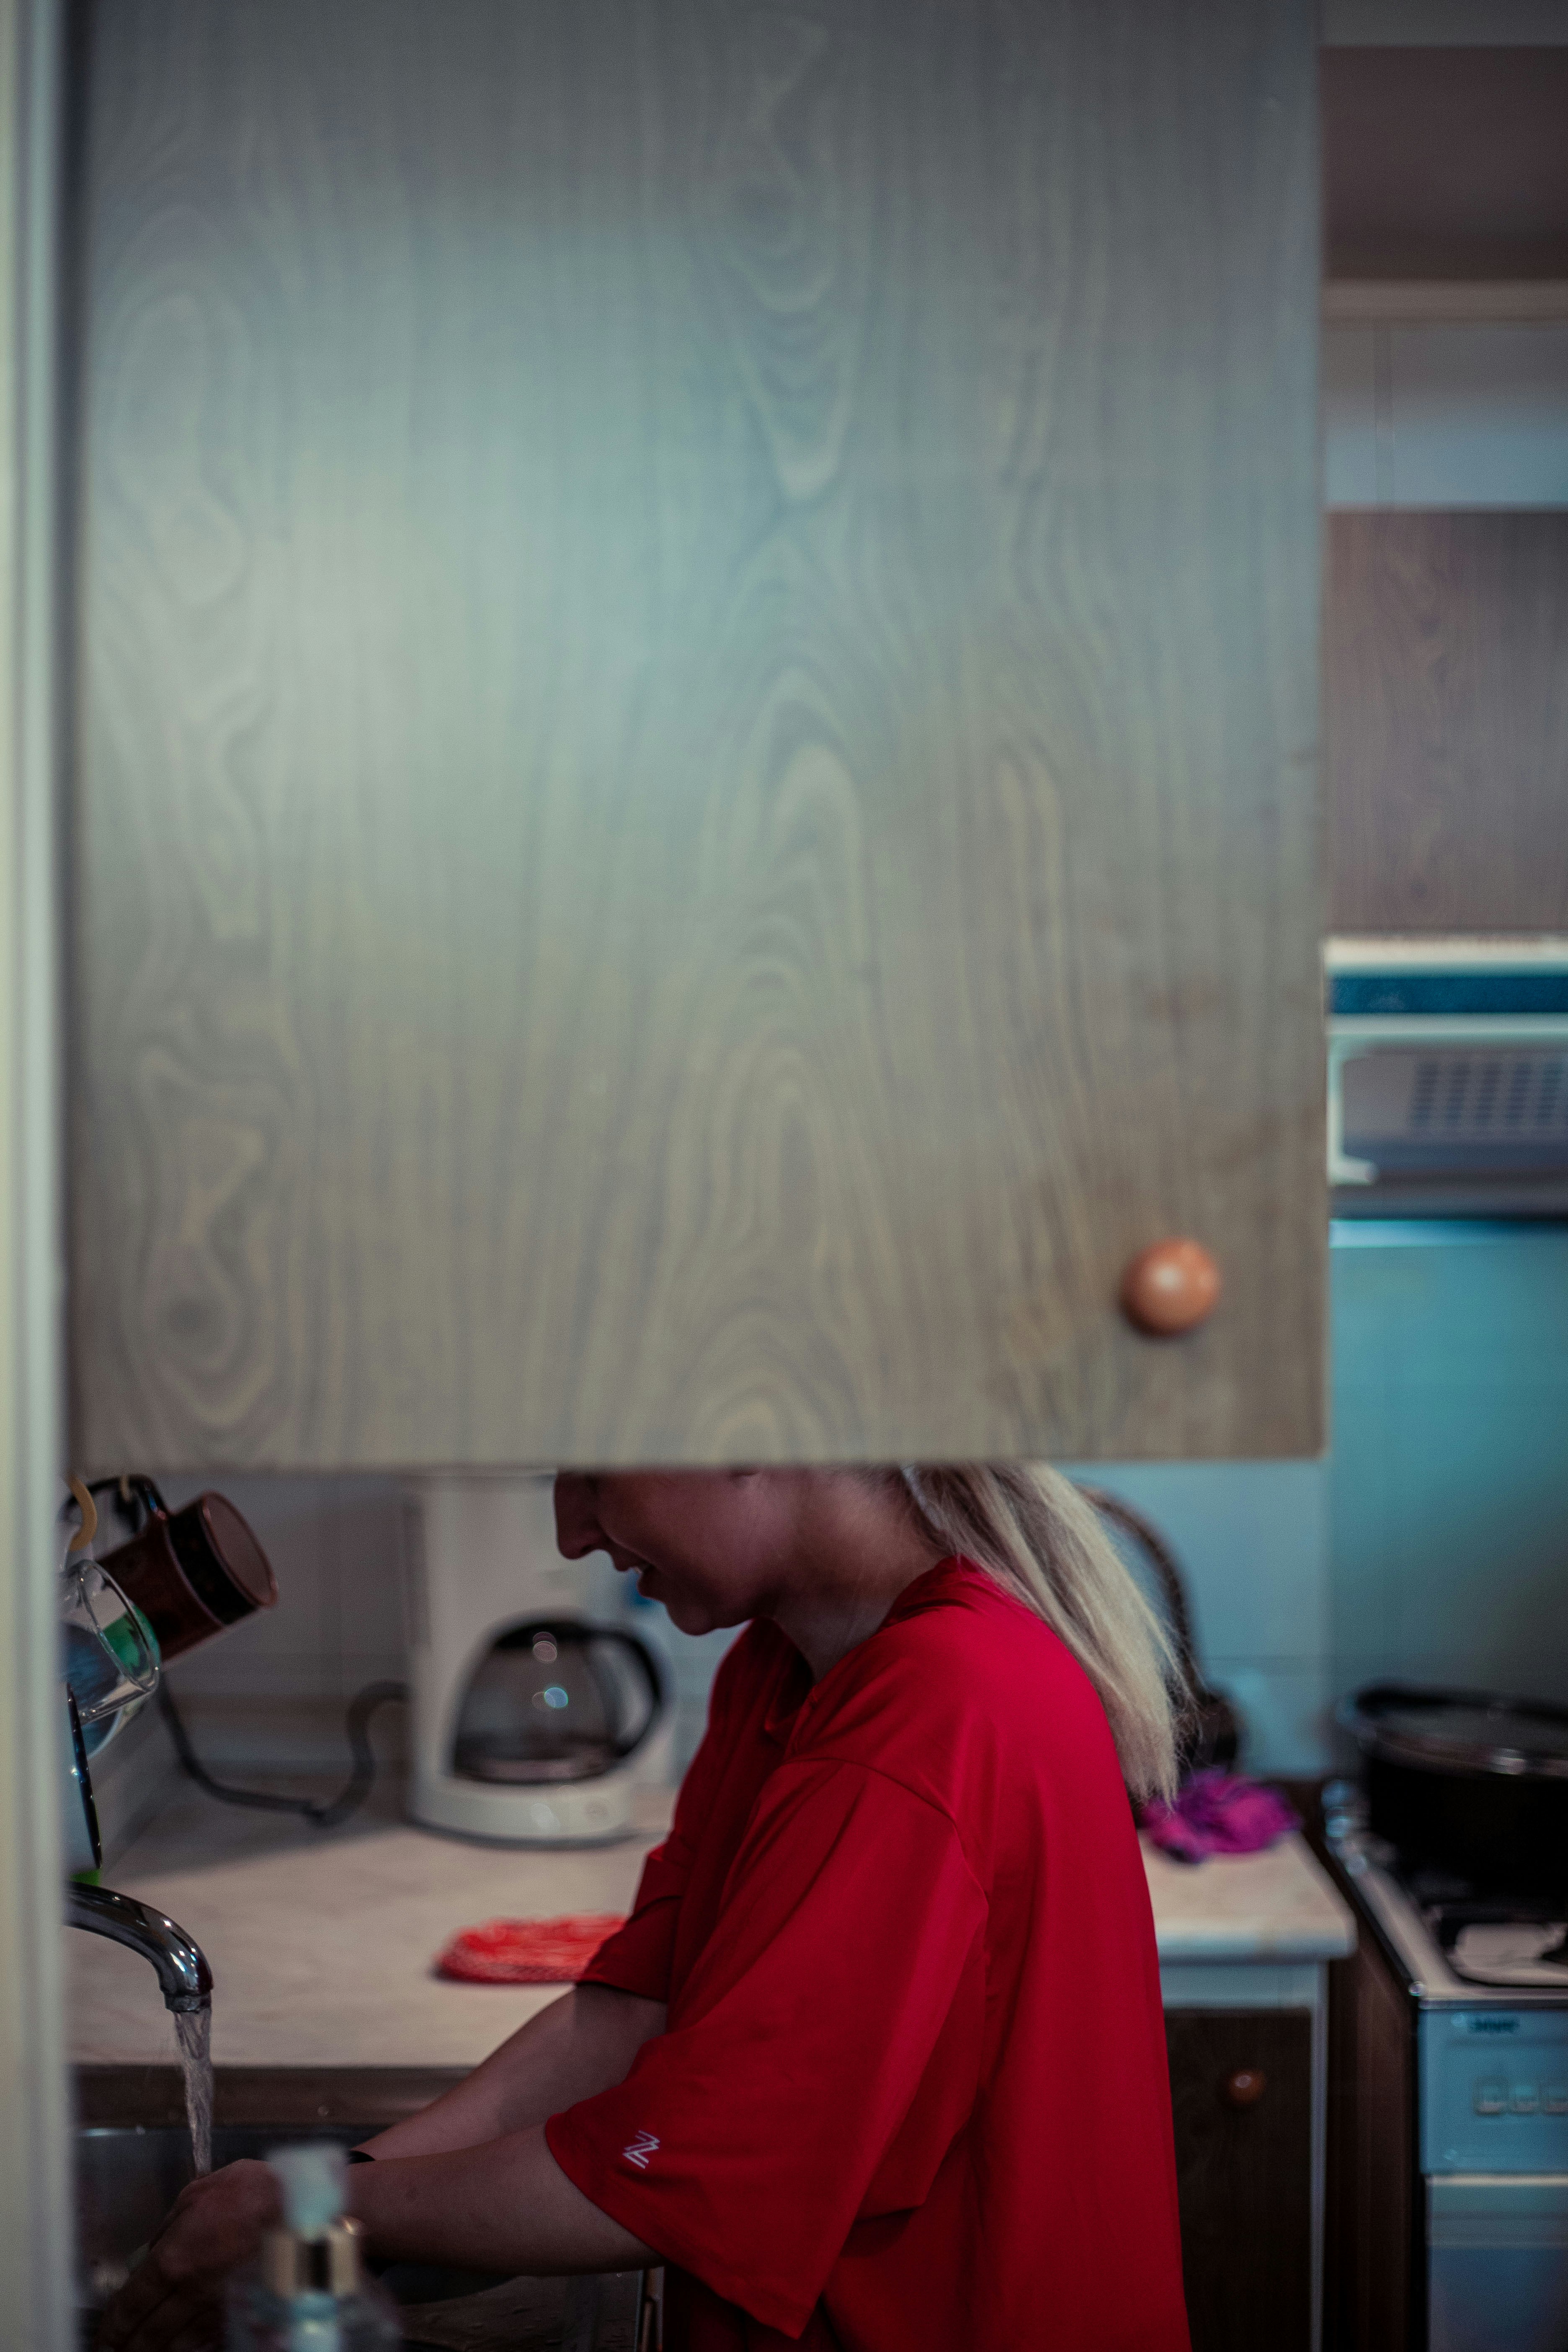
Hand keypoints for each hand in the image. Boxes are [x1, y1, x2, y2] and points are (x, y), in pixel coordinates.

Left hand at [96, 2159, 280, 2351]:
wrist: (302, 2211)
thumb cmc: (250, 2192)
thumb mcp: (197, 2193)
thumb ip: (170, 2225)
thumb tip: (155, 2248)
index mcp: (172, 2261)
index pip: (130, 2304)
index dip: (112, 2325)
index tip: (103, 2336)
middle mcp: (187, 2294)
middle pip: (148, 2333)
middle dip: (128, 2346)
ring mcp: (215, 2309)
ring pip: (176, 2344)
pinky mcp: (240, 2314)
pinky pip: (208, 2341)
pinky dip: (192, 2349)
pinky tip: (184, 2349)